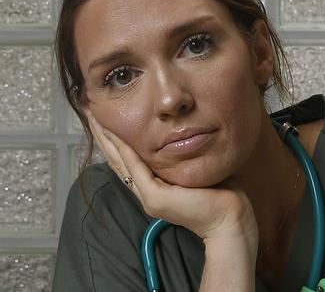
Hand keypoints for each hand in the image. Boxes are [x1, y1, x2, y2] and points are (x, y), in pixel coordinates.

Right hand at [85, 112, 258, 244]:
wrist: (230, 217)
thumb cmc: (220, 192)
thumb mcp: (194, 169)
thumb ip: (181, 157)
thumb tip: (180, 136)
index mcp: (155, 188)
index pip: (128, 161)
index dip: (114, 141)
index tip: (104, 119)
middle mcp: (147, 193)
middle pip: (118, 160)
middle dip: (103, 136)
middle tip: (89, 114)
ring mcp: (149, 197)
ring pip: (121, 163)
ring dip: (107, 140)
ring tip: (94, 120)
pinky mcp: (156, 199)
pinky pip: (136, 169)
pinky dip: (125, 150)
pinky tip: (116, 134)